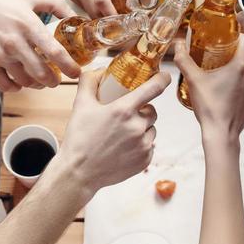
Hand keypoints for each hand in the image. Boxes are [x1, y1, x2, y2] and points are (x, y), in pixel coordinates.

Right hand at [0, 0, 77, 91]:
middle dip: (53, 81)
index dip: (69, 67)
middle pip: (41, 73)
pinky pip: (5, 85)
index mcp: (29, 25)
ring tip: (39, 80)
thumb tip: (74, 16)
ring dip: (36, 84)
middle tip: (56, 79)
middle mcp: (15, 42)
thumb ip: (55, 4)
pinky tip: (19, 82)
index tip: (76, 73)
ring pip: (25, 81)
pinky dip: (15, 87)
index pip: (55, 52)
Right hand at [50, 0, 161, 17]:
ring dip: (100, 20)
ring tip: (114, 25)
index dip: (111, 14)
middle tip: (122, 29)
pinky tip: (101, 15)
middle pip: (94, 10)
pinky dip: (92, 14)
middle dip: (108, 22)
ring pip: (87, 12)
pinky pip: (81, 9)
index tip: (123, 22)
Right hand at [51, 68, 167, 193]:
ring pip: (151, 129)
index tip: (164, 76)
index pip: (153, 88)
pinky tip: (124, 148)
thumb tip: (99, 70)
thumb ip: (89, 82)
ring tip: (122, 135)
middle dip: (142, 110)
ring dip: (142, 128)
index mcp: (123, 110)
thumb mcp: (81, 105)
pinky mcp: (145, 160)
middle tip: (125, 117)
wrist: (78, 173)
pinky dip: (141, 144)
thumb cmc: (79, 139)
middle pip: (152, 110)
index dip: (161, 79)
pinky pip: (150, 145)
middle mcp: (137, 127)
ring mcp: (143, 145)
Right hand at [174, 36, 243, 145]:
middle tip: (215, 62)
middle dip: (230, 57)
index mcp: (241, 65)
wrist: (221, 133)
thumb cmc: (210, 107)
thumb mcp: (193, 80)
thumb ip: (184, 60)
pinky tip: (228, 92)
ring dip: (236, 73)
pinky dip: (241, 85)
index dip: (235, 36)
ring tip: (220, 80)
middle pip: (243, 56)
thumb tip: (177, 45)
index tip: (225, 39)